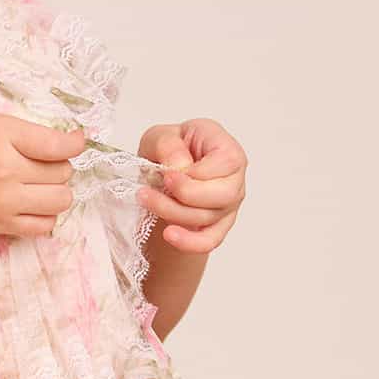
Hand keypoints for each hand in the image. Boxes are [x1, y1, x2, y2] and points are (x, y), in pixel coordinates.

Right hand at [0, 113, 85, 238]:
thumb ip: (15, 129)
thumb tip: (57, 140)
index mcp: (0, 136)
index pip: (58, 144)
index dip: (74, 142)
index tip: (75, 141)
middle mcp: (7, 170)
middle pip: (63, 173)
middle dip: (60, 166)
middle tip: (44, 163)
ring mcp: (5, 202)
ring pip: (60, 200)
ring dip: (57, 192)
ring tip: (39, 186)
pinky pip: (43, 226)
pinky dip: (46, 216)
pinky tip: (32, 206)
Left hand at [135, 118, 246, 252]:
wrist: (159, 176)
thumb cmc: (166, 152)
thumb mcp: (158, 136)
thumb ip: (167, 144)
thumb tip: (179, 166)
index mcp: (224, 147)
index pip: (227, 161)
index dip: (198, 172)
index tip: (168, 174)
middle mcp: (233, 177)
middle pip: (224, 194)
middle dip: (185, 196)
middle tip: (152, 190)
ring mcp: (228, 204)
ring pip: (210, 217)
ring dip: (173, 213)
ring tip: (146, 200)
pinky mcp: (217, 227)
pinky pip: (209, 241)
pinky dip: (189, 242)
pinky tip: (169, 234)